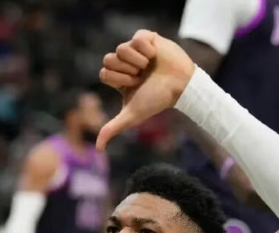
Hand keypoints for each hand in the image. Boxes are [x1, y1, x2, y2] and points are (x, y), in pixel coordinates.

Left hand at [97, 30, 194, 149]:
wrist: (181, 86)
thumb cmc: (158, 100)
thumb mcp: (132, 115)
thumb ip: (112, 128)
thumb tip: (98, 149)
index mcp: (118, 79)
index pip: (104, 73)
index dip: (118, 80)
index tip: (134, 85)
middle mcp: (124, 64)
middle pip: (108, 59)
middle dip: (125, 70)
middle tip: (141, 76)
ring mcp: (134, 49)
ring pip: (121, 48)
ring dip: (137, 61)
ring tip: (149, 67)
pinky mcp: (146, 38)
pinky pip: (136, 37)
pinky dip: (146, 49)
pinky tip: (155, 56)